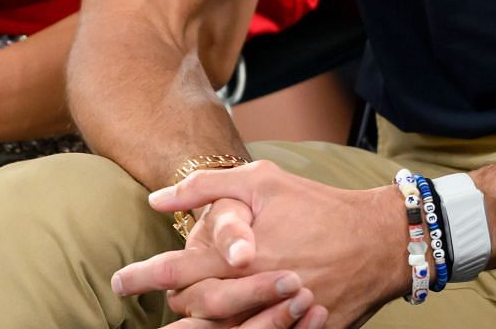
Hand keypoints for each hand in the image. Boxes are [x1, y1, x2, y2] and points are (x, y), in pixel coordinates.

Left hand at [112, 161, 406, 328]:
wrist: (376, 241)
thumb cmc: (316, 206)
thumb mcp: (261, 182)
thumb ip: (205, 187)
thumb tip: (156, 199)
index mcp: (237, 255)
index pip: (173, 274)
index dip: (140, 279)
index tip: (119, 282)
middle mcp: (250, 291)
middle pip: (191, 310)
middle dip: (170, 304)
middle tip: (157, 295)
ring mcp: (273, 318)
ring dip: (197, 325)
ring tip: (184, 316)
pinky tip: (226, 323)